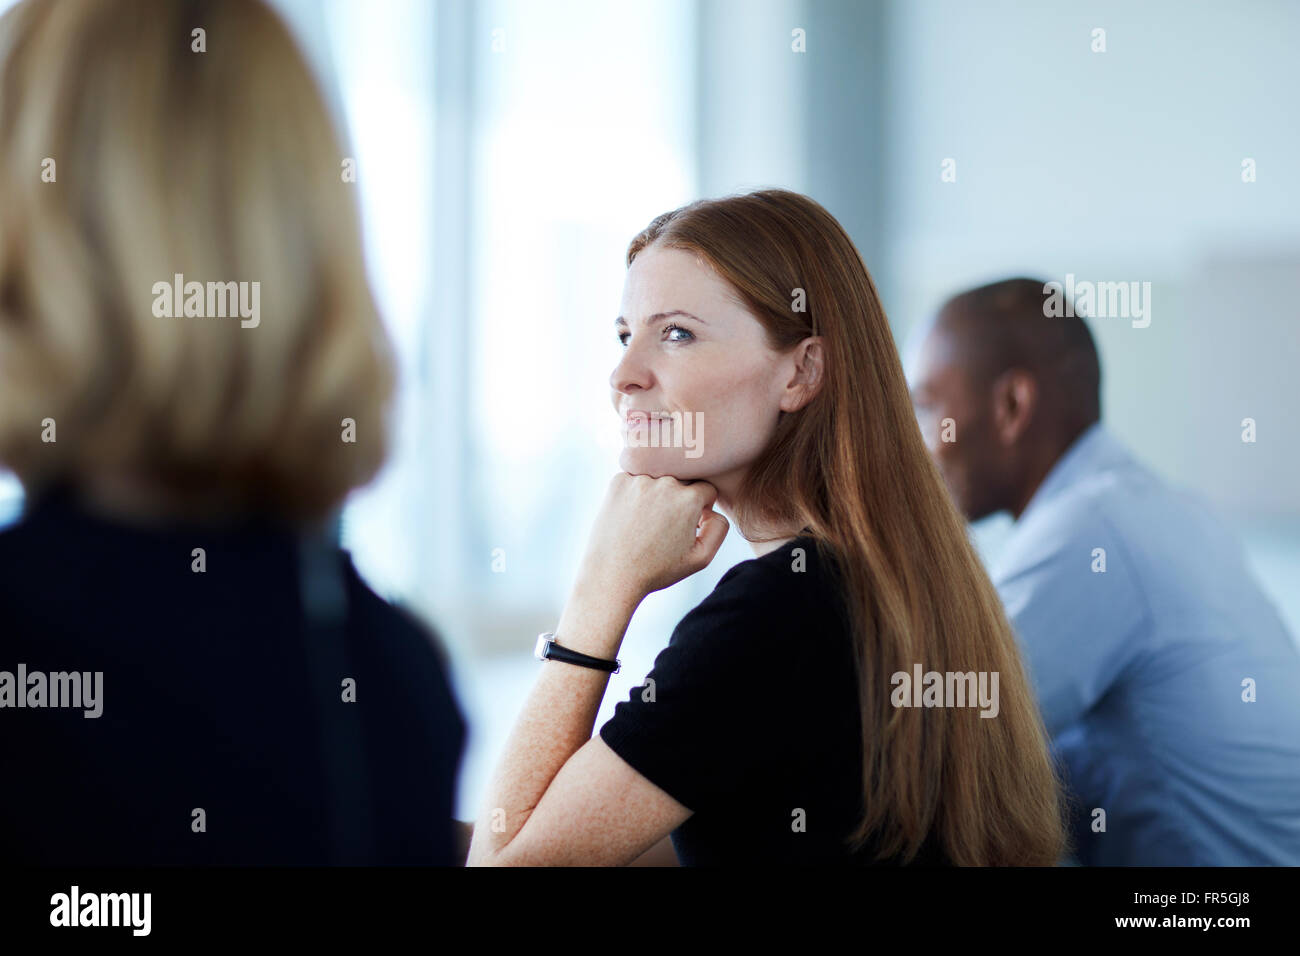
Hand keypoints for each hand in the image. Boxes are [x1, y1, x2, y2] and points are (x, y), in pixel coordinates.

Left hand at [577, 472, 729, 605]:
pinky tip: (631, 516)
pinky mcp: (617, 482)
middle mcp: (665, 483)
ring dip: (656, 494)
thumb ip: (719, 527)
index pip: (706, 489)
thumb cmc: (657, 570)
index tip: (689, 524)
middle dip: (679, 499)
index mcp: (689, 499)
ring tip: (646, 523)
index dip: (701, 507)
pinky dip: (635, 492)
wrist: (612, 575)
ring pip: (658, 478)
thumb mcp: (701, 558)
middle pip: (682, 481)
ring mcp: (638, 480)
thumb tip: (712, 508)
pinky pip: (635, 479)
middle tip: (665, 526)